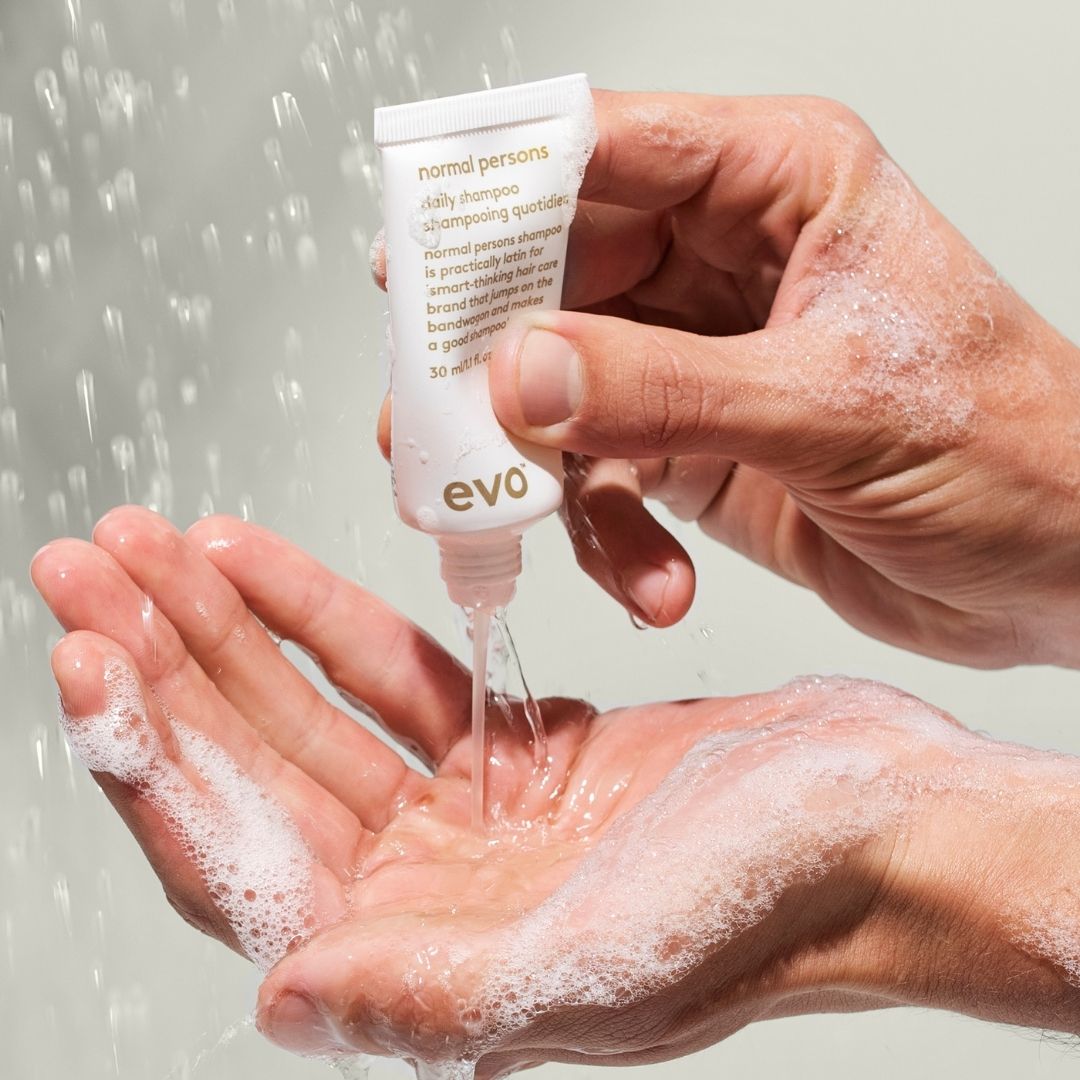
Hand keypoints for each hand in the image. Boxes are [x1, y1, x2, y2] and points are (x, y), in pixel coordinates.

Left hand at [31, 509, 1079, 1074]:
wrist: (883, 831)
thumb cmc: (773, 902)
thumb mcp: (603, 964)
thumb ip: (436, 991)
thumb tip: (282, 994)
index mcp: (432, 963)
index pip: (245, 859)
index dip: (159, 759)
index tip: (92, 657)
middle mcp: (430, 897)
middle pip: (255, 768)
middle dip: (164, 663)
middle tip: (86, 568)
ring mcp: (470, 817)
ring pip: (310, 710)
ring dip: (229, 628)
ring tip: (154, 549)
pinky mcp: (520, 748)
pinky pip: (396, 673)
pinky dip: (325, 616)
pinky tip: (261, 567)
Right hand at [472, 91, 1079, 666]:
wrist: (1056, 570)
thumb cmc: (1011, 449)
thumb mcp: (833, 407)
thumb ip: (667, 390)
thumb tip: (521, 375)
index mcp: (777, 185)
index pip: (604, 152)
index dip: (498, 196)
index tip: (413, 258)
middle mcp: (723, 260)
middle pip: (556, 278)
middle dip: (493, 360)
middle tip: (434, 421)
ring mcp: (696, 358)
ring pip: (563, 389)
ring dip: (545, 470)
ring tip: (531, 523)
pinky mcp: (689, 446)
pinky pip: (603, 478)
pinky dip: (608, 538)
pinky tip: (653, 583)